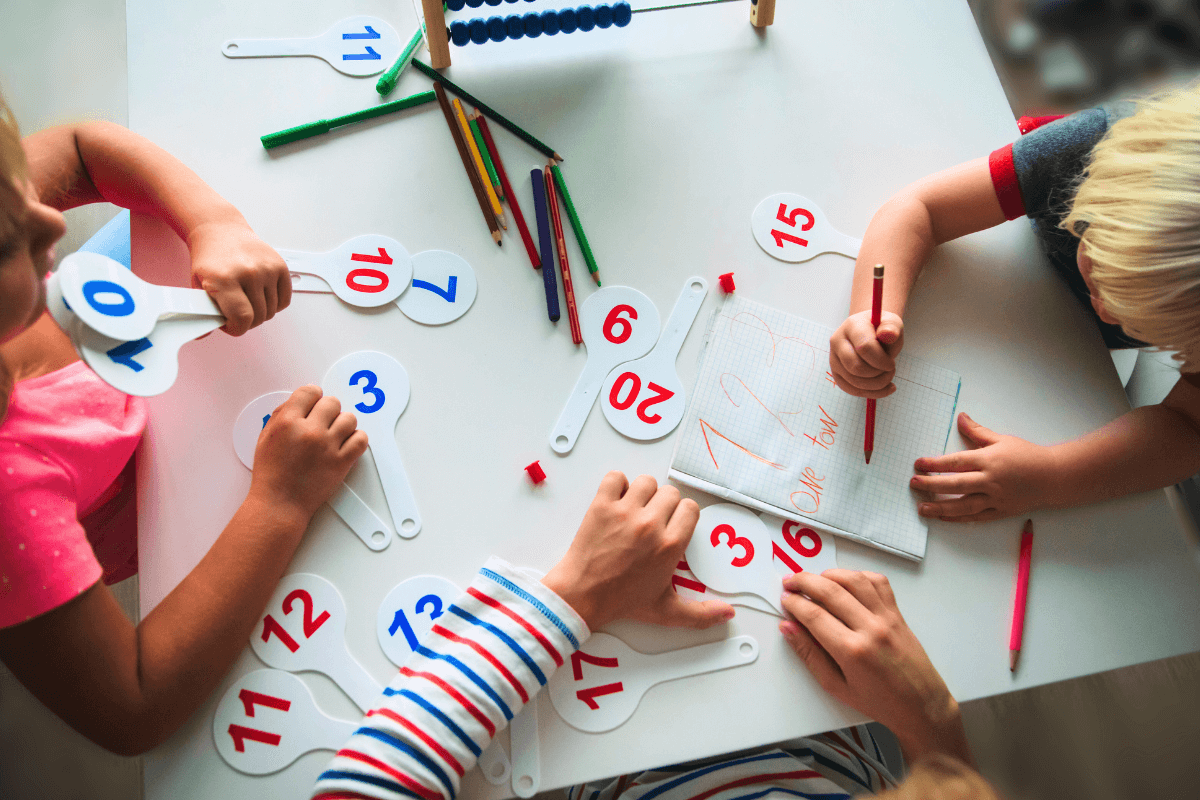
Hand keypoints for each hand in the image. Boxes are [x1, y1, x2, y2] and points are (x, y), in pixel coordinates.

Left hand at [188, 221, 290, 335]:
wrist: (221, 230)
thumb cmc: (210, 257)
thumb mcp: (198, 284)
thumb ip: (203, 311)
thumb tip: (202, 333)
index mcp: (224, 278)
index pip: (242, 319)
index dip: (237, 328)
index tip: (232, 325)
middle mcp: (249, 272)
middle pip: (258, 317)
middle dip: (247, 321)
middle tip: (236, 312)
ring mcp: (267, 269)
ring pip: (272, 311)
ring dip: (260, 312)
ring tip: (247, 301)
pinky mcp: (280, 266)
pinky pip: (284, 300)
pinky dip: (275, 303)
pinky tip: (260, 295)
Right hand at [248, 386, 367, 522]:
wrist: (280, 503)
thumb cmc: (271, 474)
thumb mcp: (265, 438)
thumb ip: (281, 415)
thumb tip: (298, 401)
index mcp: (287, 422)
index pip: (309, 392)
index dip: (312, 396)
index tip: (314, 404)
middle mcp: (309, 431)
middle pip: (332, 402)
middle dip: (327, 410)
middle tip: (322, 422)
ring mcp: (328, 447)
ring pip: (349, 418)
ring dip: (342, 424)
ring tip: (334, 434)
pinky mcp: (342, 462)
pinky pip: (361, 439)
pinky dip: (356, 439)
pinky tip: (345, 444)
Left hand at [542, 472, 735, 630]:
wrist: (582, 596)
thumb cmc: (621, 601)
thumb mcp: (666, 611)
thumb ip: (701, 613)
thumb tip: (727, 614)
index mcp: (670, 545)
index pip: (691, 507)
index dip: (682, 515)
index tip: (672, 525)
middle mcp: (651, 525)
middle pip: (670, 492)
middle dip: (664, 505)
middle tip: (652, 521)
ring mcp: (625, 513)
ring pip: (646, 481)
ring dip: (642, 493)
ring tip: (634, 510)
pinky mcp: (601, 506)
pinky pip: (615, 477)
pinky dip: (616, 485)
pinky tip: (616, 501)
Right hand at [779, 569, 970, 764]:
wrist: (921, 706)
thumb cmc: (879, 701)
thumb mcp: (836, 686)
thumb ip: (809, 655)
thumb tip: (789, 628)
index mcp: (852, 652)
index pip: (814, 615)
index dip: (794, 603)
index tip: (785, 600)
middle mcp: (870, 629)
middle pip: (830, 590)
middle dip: (804, 581)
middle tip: (791, 582)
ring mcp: (886, 618)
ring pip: (854, 580)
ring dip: (829, 574)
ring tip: (814, 580)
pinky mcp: (897, 614)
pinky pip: (878, 582)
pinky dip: (858, 575)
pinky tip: (846, 582)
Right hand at [828, 310, 903, 398]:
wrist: (871, 331)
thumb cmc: (882, 329)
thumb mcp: (892, 323)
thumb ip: (891, 327)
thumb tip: (888, 334)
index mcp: (851, 326)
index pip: (864, 347)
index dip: (881, 360)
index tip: (892, 364)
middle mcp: (837, 342)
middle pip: (856, 367)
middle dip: (878, 374)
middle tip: (891, 370)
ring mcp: (834, 358)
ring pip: (854, 382)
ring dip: (877, 385)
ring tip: (888, 376)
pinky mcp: (836, 373)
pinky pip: (851, 390)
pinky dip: (871, 393)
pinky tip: (885, 388)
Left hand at [911, 413, 1057, 521]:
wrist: (1054, 476)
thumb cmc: (1028, 455)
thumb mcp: (1002, 439)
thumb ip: (977, 431)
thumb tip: (960, 417)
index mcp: (988, 460)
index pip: (956, 462)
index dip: (935, 464)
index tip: (918, 464)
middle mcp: (990, 481)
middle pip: (955, 484)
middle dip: (932, 484)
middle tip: (913, 483)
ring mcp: (995, 498)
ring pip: (964, 506)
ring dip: (941, 508)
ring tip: (922, 508)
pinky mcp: (1001, 511)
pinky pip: (976, 518)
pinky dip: (958, 519)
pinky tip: (943, 518)